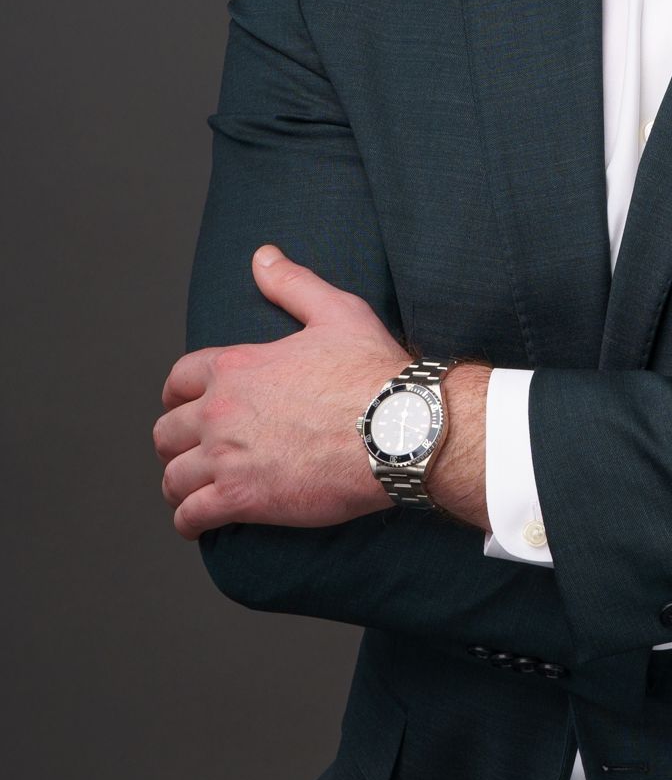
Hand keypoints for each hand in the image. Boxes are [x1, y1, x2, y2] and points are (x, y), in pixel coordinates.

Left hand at [154, 245, 419, 538]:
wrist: (398, 430)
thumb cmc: (373, 373)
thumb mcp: (336, 312)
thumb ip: (292, 284)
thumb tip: (263, 256)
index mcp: (237, 365)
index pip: (179, 380)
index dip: (179, 395)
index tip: (187, 407)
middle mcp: (220, 410)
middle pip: (166, 431)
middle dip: (176, 442)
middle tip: (193, 453)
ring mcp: (227, 457)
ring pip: (173, 476)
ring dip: (179, 484)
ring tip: (194, 492)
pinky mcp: (241, 498)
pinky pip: (191, 515)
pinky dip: (189, 521)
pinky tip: (199, 522)